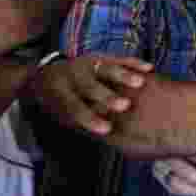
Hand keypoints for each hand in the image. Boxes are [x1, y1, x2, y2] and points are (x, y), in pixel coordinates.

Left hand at [31, 54, 152, 135]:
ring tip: (139, 82)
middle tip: (124, 105)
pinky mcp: (102, 57)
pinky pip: (120, 58)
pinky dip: (134, 63)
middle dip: (108, 96)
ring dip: (124, 76)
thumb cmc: (59, 100)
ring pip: (106, 69)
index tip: (107, 130)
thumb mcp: (59, 113)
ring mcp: (88, 64)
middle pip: (90, 86)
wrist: (47, 73)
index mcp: (60, 93)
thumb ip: (76, 123)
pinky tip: (148, 68)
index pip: (75, 107)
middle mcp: (73, 76)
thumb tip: (100, 139)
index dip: (90, 118)